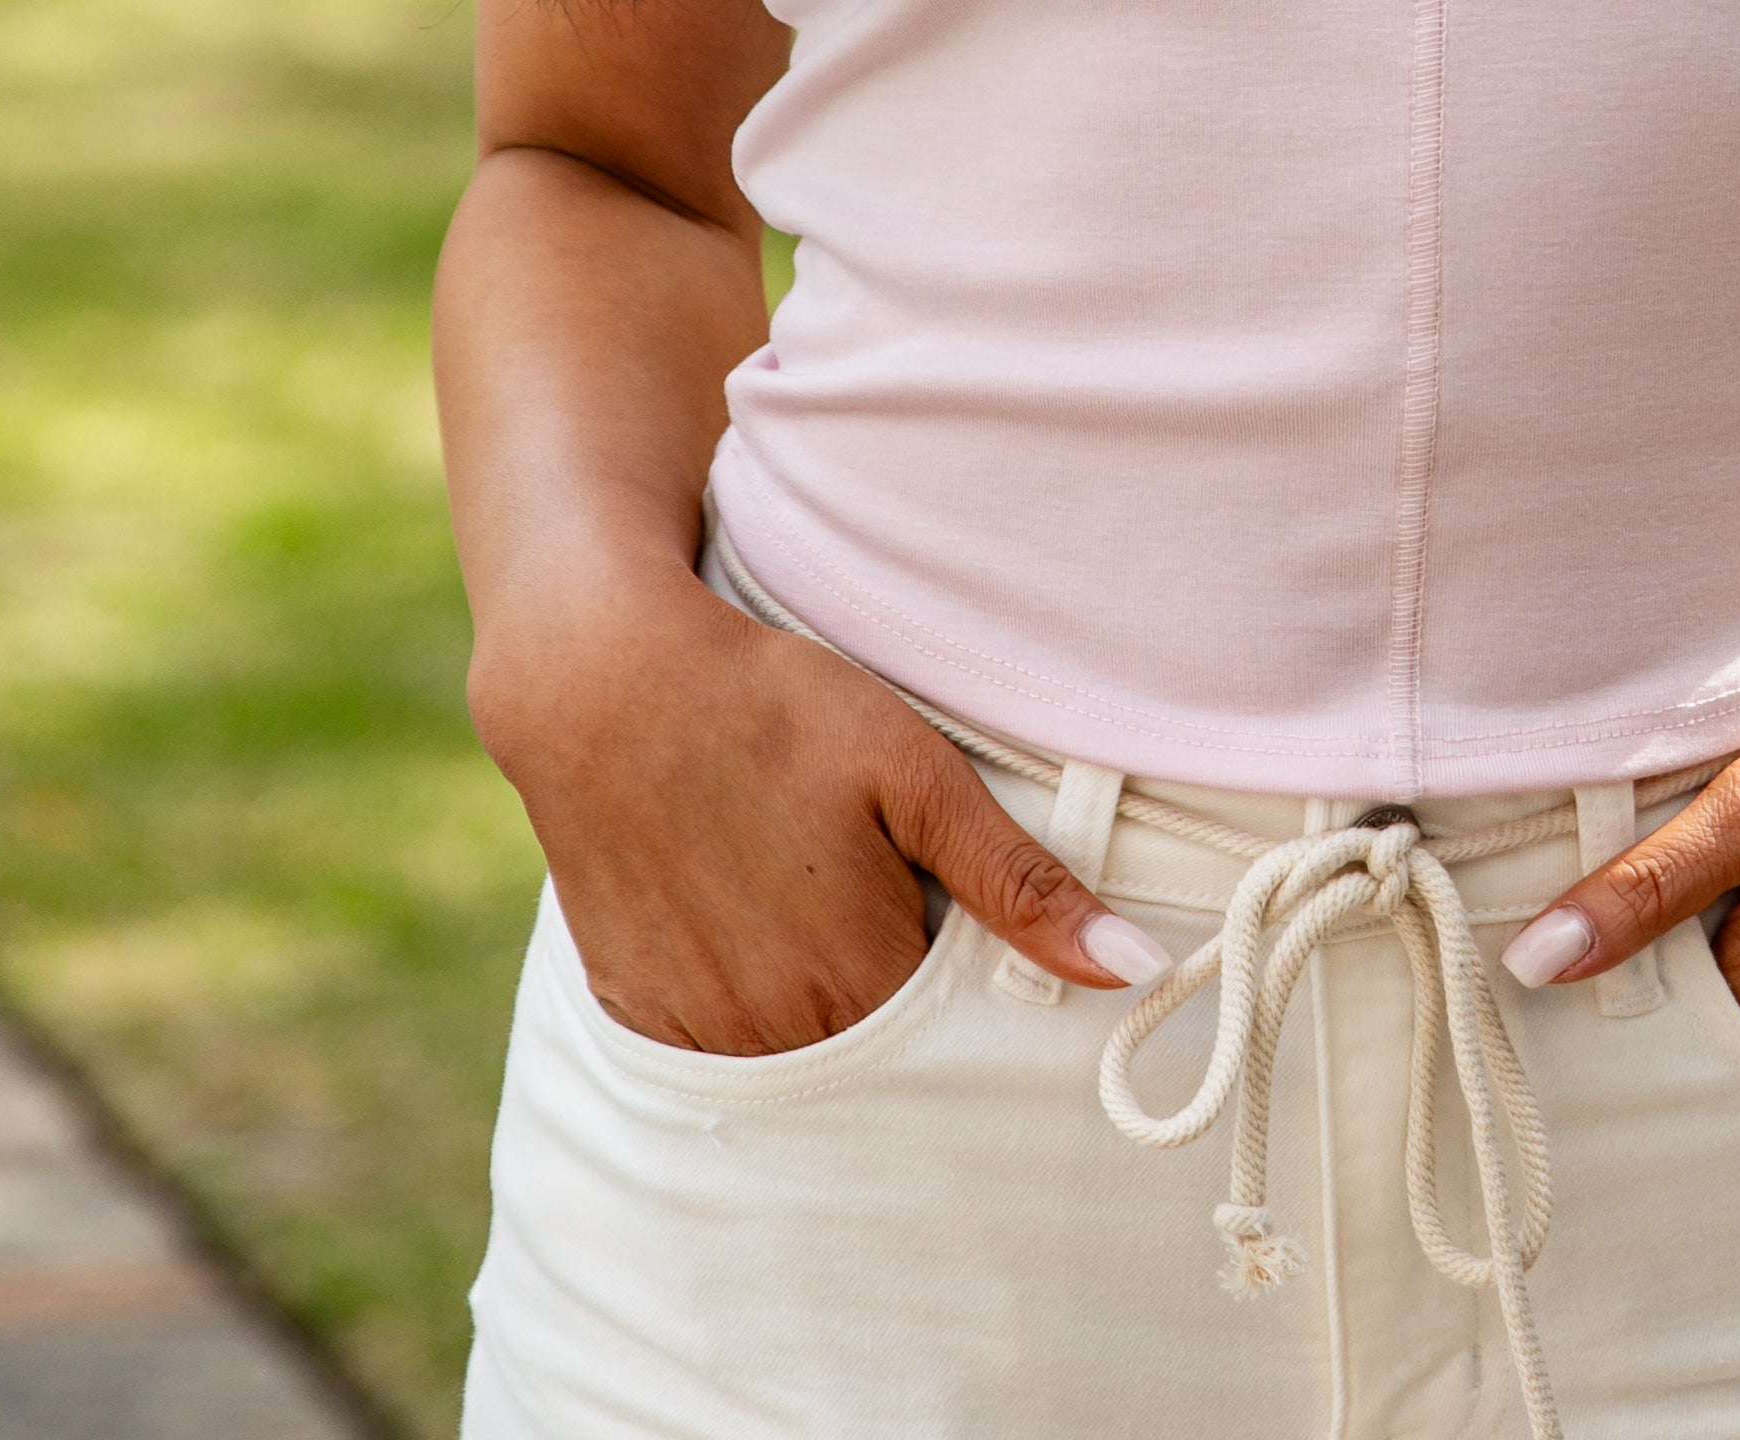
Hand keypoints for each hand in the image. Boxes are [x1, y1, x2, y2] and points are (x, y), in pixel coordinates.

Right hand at [469, 563, 1167, 1055]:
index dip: (964, 982)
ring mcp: (695, 1028)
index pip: (951, 1041)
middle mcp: (775, 1032)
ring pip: (792, 1056)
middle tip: (878, 896)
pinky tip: (740, 917)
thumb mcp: (914, 771)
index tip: (952, 920)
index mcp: (861, 980)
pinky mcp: (633, 1009)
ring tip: (808, 898)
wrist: (604, 683)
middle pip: (873, 1054)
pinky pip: (711, 1044)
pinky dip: (739, 1003)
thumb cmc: (772, 708)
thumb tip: (1135, 968)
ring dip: (816, 1006)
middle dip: (893, 998)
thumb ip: (1020, 883)